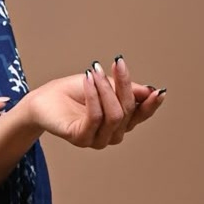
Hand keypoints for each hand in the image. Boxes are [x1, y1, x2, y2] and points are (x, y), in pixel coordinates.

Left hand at [24, 58, 166, 148]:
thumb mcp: (105, 84)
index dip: (151, 105)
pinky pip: (95, 117)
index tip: (159, 92)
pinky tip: (88, 80)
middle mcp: (111, 134)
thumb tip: (152, 91)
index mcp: (119, 122)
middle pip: (128, 111)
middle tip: (116, 63)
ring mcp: (96, 139)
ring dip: (106, 89)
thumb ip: (128, 90)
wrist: (44, 99)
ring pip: (114, 115)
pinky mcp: (80, 138)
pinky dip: (94, 96)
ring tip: (95, 71)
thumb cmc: (74, 91)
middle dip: (123, 85)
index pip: (140, 116)